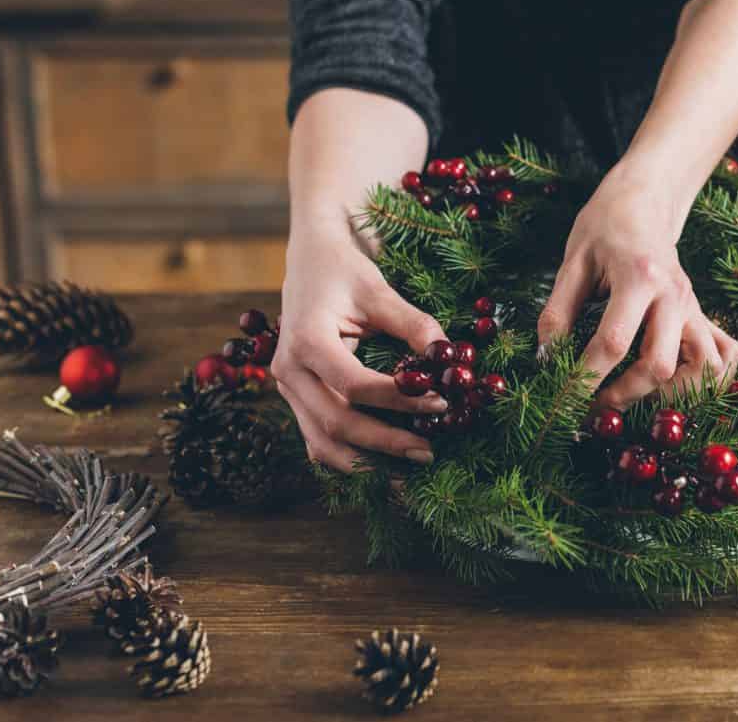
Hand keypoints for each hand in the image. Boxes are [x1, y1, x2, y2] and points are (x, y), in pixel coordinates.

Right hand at [272, 220, 449, 471]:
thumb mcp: (380, 291)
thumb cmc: (344, 272)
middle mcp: (289, 371)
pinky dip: (348, 456)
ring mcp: (287, 388)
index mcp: (306, 340)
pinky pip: (317, 438)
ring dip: (365, 462)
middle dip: (384, 443)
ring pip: (321, 442)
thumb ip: (414, 324)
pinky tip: (381, 466)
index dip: (398, 399)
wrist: (308, 262)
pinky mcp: (297, 397)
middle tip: (429, 452)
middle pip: (334, 423)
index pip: (354, 384)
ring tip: (408, 474)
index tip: (440, 403)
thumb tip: (450, 358)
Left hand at [538, 159, 737, 408]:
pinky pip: (725, 356)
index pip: (613, 342)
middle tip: (595, 404)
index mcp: (639, 277)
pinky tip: (677, 386)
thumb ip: (558, 312)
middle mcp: (675, 295)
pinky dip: (708, 380)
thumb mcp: (573, 261)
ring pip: (703, 369)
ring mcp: (695, 306)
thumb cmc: (605, 227)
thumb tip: (548, 359)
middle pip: (660, 364)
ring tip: (636, 395)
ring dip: (671, 393)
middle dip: (626, 393)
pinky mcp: (704, 314)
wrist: (645, 201)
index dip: (585, 378)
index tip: (564, 398)